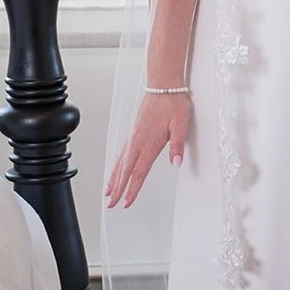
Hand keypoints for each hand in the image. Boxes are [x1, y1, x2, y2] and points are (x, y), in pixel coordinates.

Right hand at [105, 94, 191, 208]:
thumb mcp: (181, 124)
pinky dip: (116, 165)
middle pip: (125, 170)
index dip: (132, 189)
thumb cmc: (174, 103)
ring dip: (114, 178)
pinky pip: (122, 153)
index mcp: (149, 143)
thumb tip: (176, 163)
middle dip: (118, 189)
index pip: (139, 172)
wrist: (164, 84)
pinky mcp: (134, 132)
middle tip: (111, 205)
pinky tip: (116, 170)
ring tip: (108, 192)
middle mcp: (137, 141)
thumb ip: (178, 145)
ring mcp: (134, 136)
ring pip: (120, 163)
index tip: (127, 202)